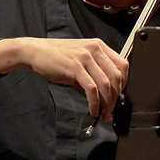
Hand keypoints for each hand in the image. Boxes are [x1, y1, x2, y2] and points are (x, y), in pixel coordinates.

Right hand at [0, 37, 127, 120]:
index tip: (120, 96)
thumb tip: (105, 94)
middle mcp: (95, 50)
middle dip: (116, 97)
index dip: (125, 83)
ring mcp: (85, 58)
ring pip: (106, 84)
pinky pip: (92, 89)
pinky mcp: (75, 67)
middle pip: (116, 77)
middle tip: (111, 110)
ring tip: (103, 113)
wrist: (35, 51)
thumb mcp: (80, 60)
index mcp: (99, 46)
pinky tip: (93, 110)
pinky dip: (95, 103)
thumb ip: (94, 73)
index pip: (122, 65)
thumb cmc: (56, 56)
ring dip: (107, 103)